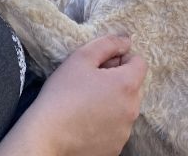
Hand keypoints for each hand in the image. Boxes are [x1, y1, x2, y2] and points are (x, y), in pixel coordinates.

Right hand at [0, 35, 146, 155]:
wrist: (47, 136)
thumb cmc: (63, 93)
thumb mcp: (82, 57)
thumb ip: (108, 44)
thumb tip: (127, 41)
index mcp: (127, 85)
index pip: (140, 63)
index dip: (122, 58)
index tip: (103, 64)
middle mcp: (132, 110)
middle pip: (134, 85)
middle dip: (118, 79)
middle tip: (92, 82)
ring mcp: (125, 132)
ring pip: (126, 107)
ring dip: (113, 101)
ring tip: (87, 102)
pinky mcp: (115, 148)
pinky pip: (117, 127)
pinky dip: (107, 121)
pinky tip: (87, 120)